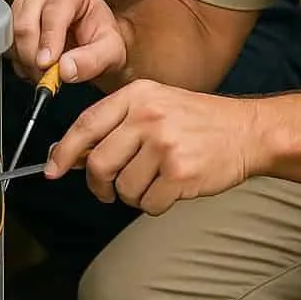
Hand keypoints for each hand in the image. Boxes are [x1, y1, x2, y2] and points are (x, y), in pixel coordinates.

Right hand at [11, 0, 126, 85]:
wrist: (95, 47)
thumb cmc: (104, 43)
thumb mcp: (111, 53)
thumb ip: (93, 61)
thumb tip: (65, 69)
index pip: (54, 11)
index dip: (49, 39)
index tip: (47, 64)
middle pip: (26, 22)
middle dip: (34, 55)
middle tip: (47, 75)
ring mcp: (26, 2)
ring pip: (12, 33)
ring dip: (25, 60)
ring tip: (46, 72)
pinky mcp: (14, 19)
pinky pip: (6, 42)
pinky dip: (19, 61)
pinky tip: (37, 67)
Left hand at [46, 79, 263, 214]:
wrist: (247, 131)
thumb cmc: (199, 122)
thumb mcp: (157, 105)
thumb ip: (117, 124)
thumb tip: (72, 156)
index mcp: (138, 95)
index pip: (86, 124)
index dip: (63, 151)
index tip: (52, 170)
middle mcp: (149, 115)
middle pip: (99, 163)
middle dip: (99, 185)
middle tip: (111, 189)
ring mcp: (165, 144)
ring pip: (123, 188)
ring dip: (135, 194)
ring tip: (158, 178)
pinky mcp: (180, 173)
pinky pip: (148, 204)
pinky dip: (156, 204)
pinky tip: (173, 187)